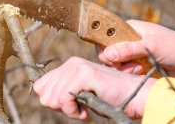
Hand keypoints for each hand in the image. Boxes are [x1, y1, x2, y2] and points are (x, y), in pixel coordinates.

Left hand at [33, 57, 155, 119]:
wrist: (134, 97)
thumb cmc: (108, 99)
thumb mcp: (79, 93)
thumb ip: (61, 91)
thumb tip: (42, 97)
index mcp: (68, 66)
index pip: (40, 86)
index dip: (53, 101)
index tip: (71, 105)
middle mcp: (71, 63)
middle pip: (43, 93)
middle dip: (59, 106)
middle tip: (78, 107)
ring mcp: (77, 68)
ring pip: (52, 98)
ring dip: (68, 110)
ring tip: (84, 109)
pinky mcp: (85, 75)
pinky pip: (63, 99)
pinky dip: (73, 112)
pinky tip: (85, 112)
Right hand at [98, 20, 174, 78]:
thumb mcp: (151, 46)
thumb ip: (128, 50)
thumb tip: (107, 54)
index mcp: (128, 29)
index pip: (105, 35)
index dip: (104, 46)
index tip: (110, 55)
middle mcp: (127, 41)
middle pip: (106, 52)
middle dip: (114, 60)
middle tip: (125, 64)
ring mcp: (131, 56)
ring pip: (114, 64)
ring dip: (124, 69)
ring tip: (139, 69)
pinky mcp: (135, 68)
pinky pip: (123, 73)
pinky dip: (129, 75)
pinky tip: (141, 73)